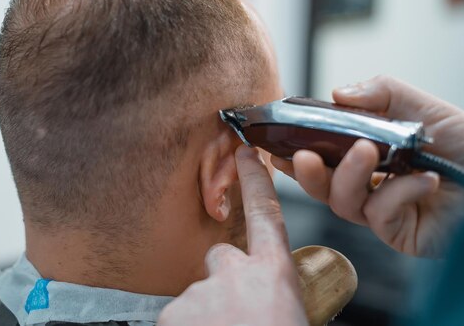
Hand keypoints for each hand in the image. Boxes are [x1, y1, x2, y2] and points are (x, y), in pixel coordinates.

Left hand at [158, 146, 307, 325]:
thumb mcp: (292, 314)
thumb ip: (276, 292)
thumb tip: (269, 296)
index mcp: (273, 275)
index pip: (265, 212)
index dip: (254, 180)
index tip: (244, 153)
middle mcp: (235, 273)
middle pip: (221, 256)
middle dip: (224, 277)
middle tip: (235, 312)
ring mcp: (200, 291)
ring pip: (199, 293)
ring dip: (208, 312)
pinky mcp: (171, 311)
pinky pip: (177, 315)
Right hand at [271, 75, 463, 257]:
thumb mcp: (418, 104)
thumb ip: (379, 92)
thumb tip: (336, 93)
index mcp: (367, 158)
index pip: (322, 159)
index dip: (297, 156)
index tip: (276, 148)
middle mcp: (370, 187)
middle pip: (322, 187)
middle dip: (308, 174)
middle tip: (305, 157)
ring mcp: (383, 213)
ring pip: (343, 203)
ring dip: (350, 176)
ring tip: (368, 152)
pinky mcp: (400, 233)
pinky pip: (380, 215)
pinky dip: (398, 194)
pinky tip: (423, 179)